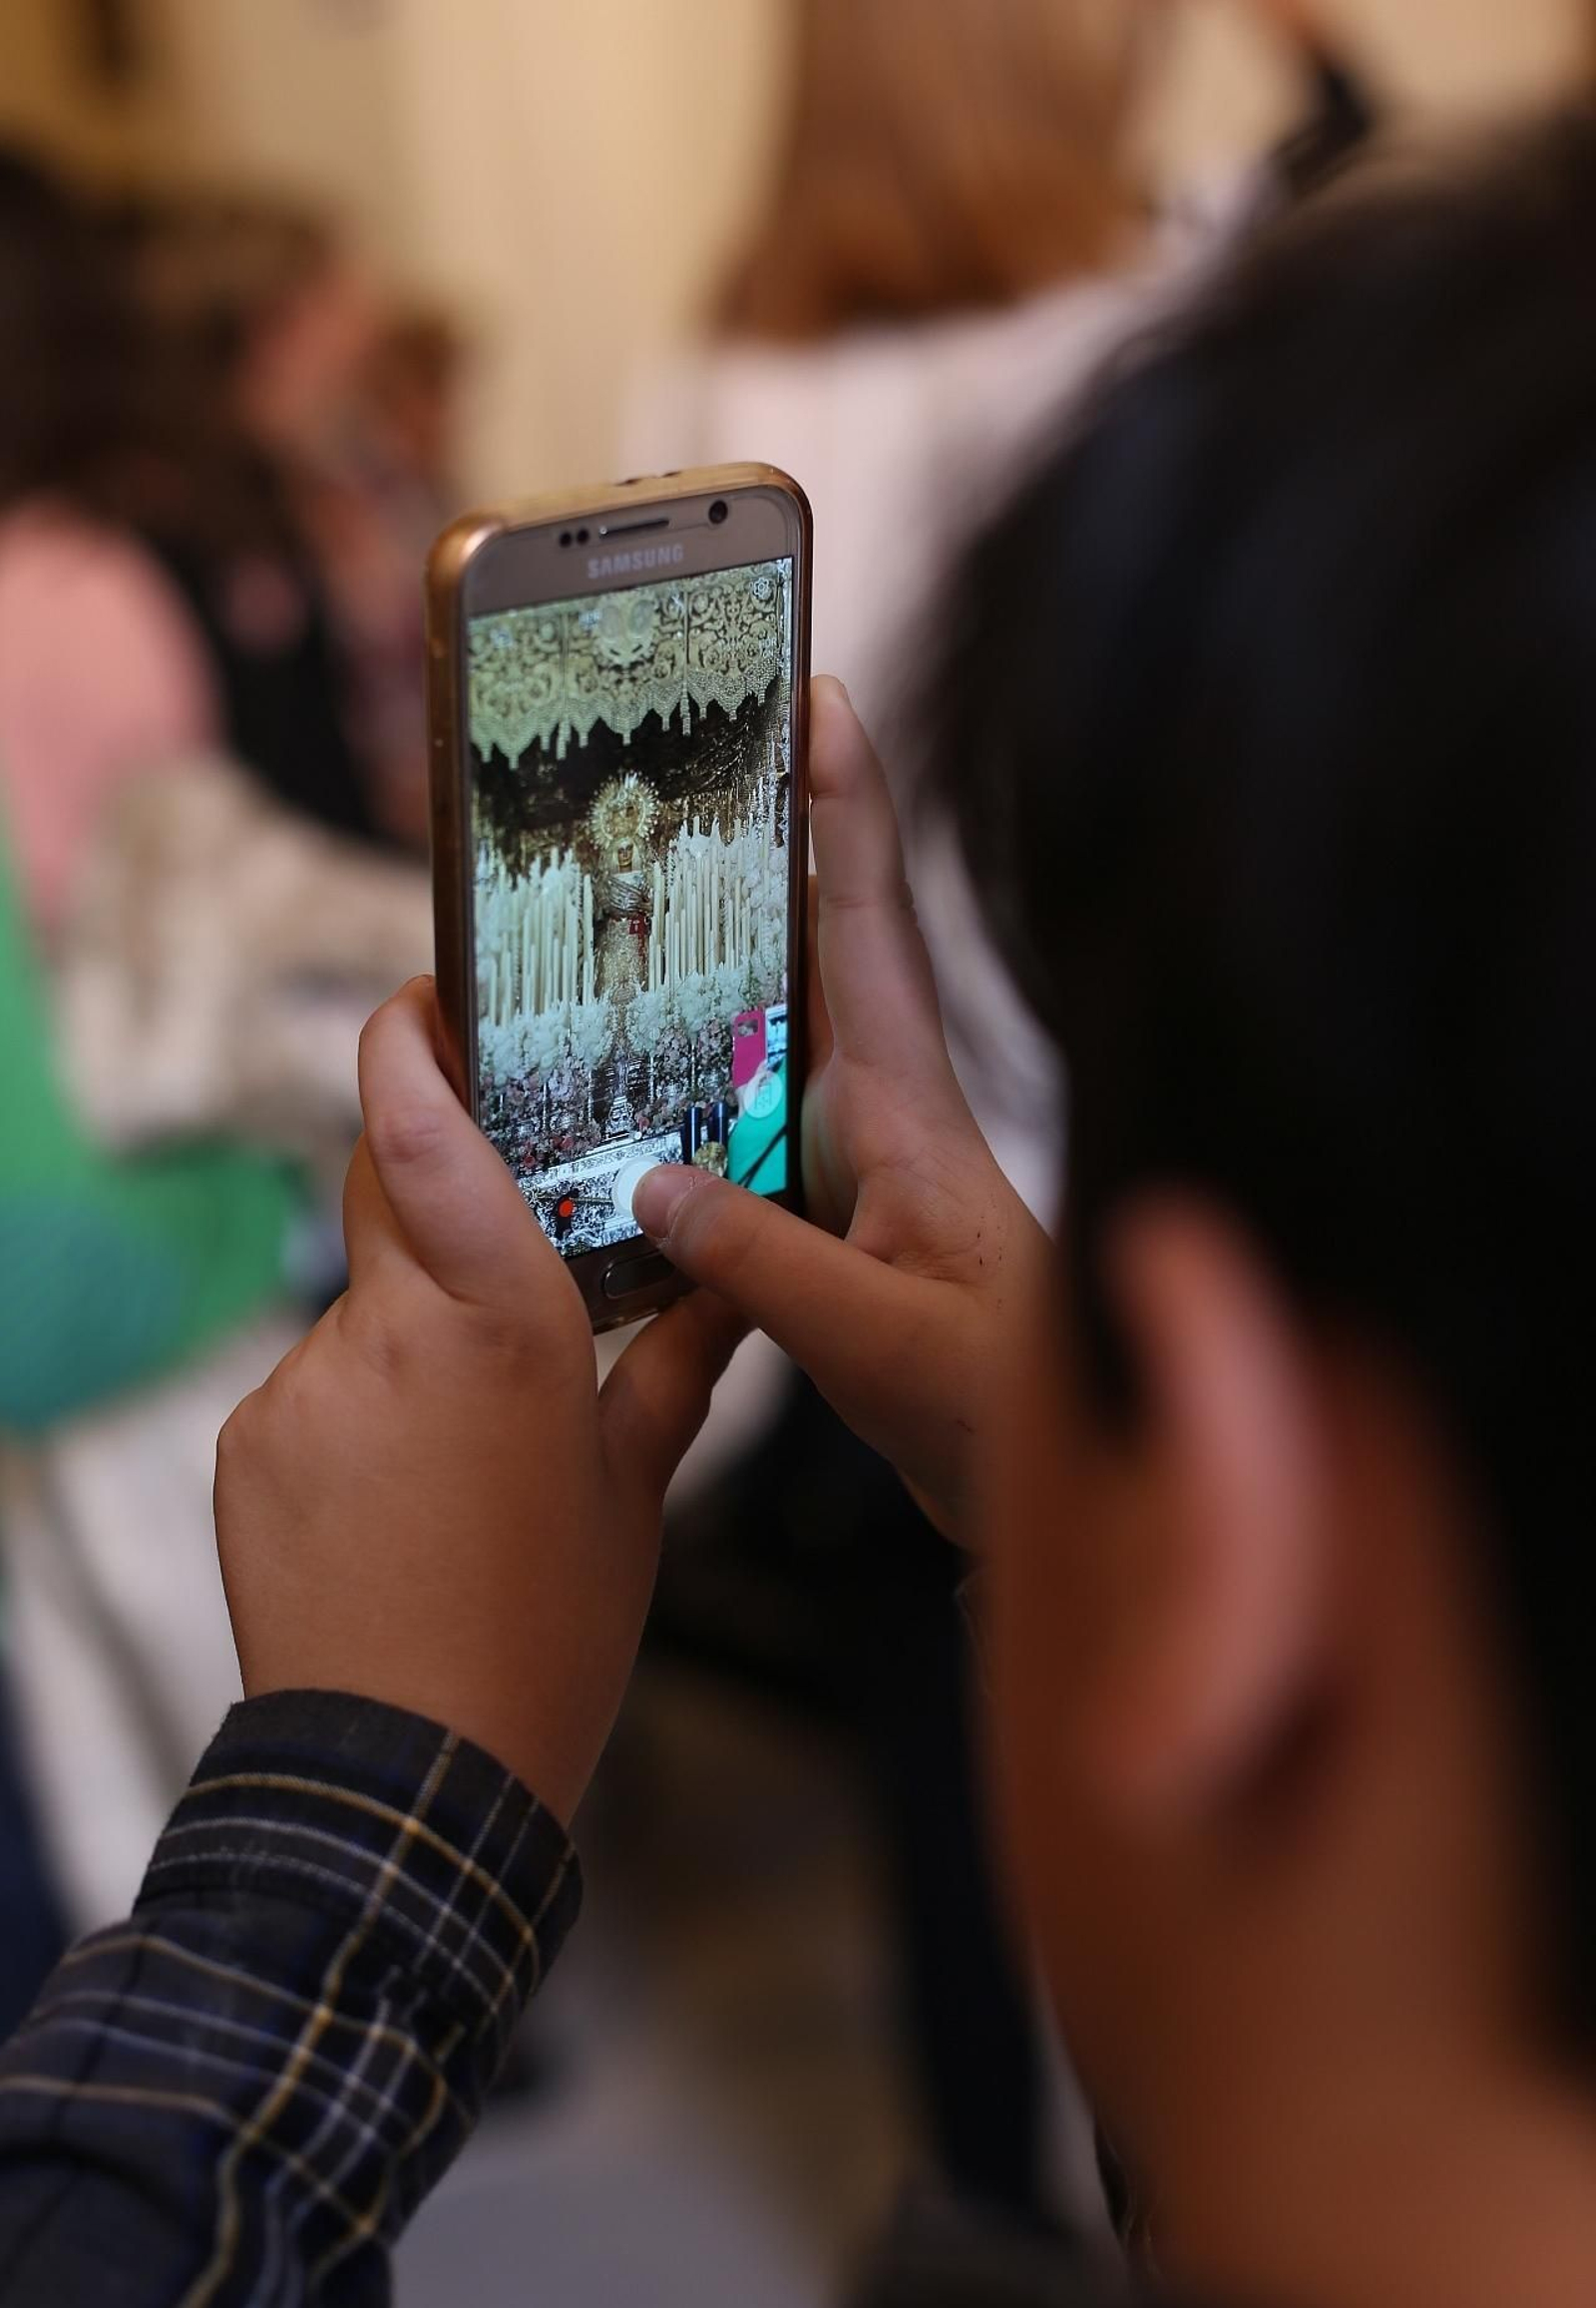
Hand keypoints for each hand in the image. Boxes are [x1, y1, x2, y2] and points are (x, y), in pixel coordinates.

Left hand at [215, 978, 741, 1820]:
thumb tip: (735, 1284)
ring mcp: (302, 1387)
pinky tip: (409, 1503)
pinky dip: (364, 1412)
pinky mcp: (249, 1443)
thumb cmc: (546, 1632)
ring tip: (471, 1456)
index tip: (422, 999)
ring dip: (415, 1341)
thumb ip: (677, 1366)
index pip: (416, 1127)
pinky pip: (315, 1386)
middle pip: (387, 1192)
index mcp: (497, 1321)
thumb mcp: (634, 1492)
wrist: (406, 1774)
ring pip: (363, 1307)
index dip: (406, 1042)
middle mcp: (384, 1331)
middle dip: (437, 1189)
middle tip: (503, 1239)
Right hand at [632, 679, 1049, 1548]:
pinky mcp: (836, 1214)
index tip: (815, 693)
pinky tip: (624, 1092)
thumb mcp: (875, 1337)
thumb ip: (761, 1264)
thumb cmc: (1006, 1401)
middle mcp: (882, 1107)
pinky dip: (691, 1087)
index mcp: (907, 1107)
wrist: (1070, 1477)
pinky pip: (748, 1119)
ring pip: (774, 1027)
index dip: (847, 801)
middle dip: (764, 839)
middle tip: (688, 749)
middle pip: (817, 941)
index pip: (873, 923)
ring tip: (623, 888)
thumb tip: (649, 1188)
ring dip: (713, 958)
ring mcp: (859, 1156)